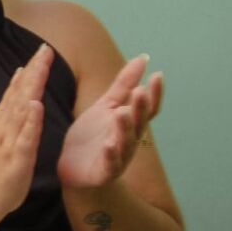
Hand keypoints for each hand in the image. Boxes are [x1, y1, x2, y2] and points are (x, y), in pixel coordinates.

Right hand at [0, 45, 52, 219]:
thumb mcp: (5, 133)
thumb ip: (12, 107)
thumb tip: (19, 79)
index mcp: (4, 120)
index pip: (18, 89)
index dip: (31, 69)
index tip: (42, 48)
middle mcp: (5, 126)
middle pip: (20, 93)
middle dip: (34, 70)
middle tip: (44, 48)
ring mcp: (9, 140)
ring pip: (21, 109)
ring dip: (31, 88)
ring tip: (41, 68)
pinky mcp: (16, 157)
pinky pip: (25, 136)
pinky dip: (30, 121)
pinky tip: (36, 106)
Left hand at [59, 54, 161, 189]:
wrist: (73, 169)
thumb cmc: (92, 136)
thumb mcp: (106, 106)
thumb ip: (124, 85)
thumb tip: (144, 58)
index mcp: (129, 122)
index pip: (147, 107)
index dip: (154, 93)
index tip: (158, 75)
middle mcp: (128, 139)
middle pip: (138, 122)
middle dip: (140, 108)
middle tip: (140, 91)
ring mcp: (118, 157)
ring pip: (125, 142)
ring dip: (125, 128)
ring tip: (122, 113)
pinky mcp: (103, 172)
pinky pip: (109, 164)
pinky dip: (110, 155)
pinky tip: (108, 145)